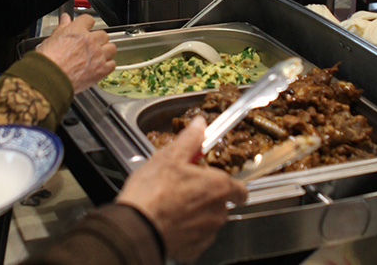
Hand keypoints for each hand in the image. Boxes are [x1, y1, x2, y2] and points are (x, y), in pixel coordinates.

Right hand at [36, 12, 115, 92]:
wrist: (49, 79)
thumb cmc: (48, 61)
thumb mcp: (52, 39)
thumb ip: (62, 27)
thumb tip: (65, 19)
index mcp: (78, 31)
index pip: (88, 20)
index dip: (87, 24)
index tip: (86, 27)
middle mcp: (90, 41)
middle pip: (103, 34)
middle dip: (97, 39)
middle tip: (90, 45)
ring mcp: (98, 56)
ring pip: (111, 48)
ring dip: (105, 51)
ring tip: (98, 55)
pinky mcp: (101, 70)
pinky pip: (112, 64)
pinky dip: (107, 65)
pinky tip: (100, 67)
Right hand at [117, 117, 246, 261]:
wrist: (136, 228)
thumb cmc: (153, 192)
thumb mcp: (170, 156)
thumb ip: (190, 140)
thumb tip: (200, 125)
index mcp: (218, 187)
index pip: (240, 189)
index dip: (229, 183)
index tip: (214, 178)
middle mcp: (218, 213)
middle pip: (221, 203)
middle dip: (206, 196)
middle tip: (183, 186)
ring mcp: (206, 234)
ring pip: (208, 221)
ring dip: (196, 213)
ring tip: (172, 204)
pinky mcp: (193, 250)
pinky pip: (195, 238)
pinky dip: (186, 230)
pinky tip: (169, 221)